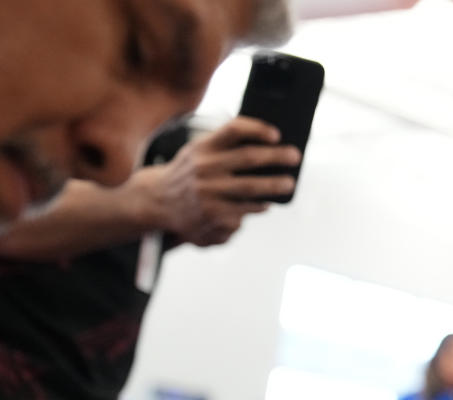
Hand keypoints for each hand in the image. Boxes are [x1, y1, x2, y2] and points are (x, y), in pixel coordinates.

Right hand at [135, 116, 300, 245]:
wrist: (158, 202)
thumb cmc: (189, 173)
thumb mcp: (198, 152)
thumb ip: (226, 148)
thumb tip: (269, 148)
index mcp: (202, 147)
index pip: (233, 130)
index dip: (257, 129)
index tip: (276, 134)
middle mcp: (204, 168)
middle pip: (249, 158)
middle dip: (277, 157)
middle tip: (295, 156)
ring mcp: (208, 194)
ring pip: (251, 189)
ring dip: (274, 186)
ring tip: (288, 184)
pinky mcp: (213, 216)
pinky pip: (244, 211)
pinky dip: (257, 207)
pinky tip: (264, 204)